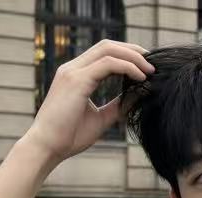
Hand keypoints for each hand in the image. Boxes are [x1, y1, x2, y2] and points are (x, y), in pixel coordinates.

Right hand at [23, 38, 154, 166]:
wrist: (47, 147)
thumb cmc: (69, 137)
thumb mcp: (100, 119)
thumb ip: (118, 106)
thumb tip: (139, 97)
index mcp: (76, 75)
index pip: (104, 54)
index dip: (127, 56)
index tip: (146, 68)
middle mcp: (73, 68)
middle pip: (107, 46)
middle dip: (133, 50)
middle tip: (153, 63)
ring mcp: (73, 71)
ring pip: (108, 50)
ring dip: (133, 57)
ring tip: (151, 70)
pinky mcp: (76, 80)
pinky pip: (107, 64)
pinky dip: (127, 67)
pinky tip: (141, 77)